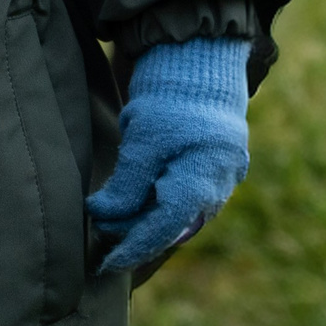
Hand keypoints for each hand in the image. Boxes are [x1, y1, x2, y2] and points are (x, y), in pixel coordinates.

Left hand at [86, 36, 251, 273]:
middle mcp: (218, 187)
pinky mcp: (220, 167)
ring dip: (151, 221)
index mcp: (200, 182)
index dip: (132, 248)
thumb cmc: (171, 100)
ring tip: (119, 224)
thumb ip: (126, 185)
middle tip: (103, 237)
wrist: (202, 62)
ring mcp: (224, 178)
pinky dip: (166, 205)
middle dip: (137, 235)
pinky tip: (144, 205)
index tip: (106, 263)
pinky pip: (192, 199)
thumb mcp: (142, 142)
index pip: (162, 229)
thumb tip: (102, 217)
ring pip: (183, 215)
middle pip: (173, 227)